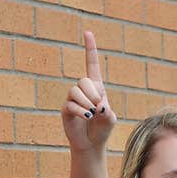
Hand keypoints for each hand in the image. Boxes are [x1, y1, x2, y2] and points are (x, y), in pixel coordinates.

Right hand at [61, 31, 117, 151]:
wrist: (92, 144)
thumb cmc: (103, 129)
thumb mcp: (110, 118)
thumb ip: (107, 110)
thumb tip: (96, 105)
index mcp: (96, 87)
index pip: (91, 64)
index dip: (90, 49)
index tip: (88, 32)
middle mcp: (82, 90)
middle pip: (84, 80)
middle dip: (93, 93)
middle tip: (98, 107)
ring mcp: (72, 99)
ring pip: (75, 91)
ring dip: (86, 102)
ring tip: (91, 114)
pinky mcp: (66, 110)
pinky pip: (70, 104)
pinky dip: (80, 110)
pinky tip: (85, 116)